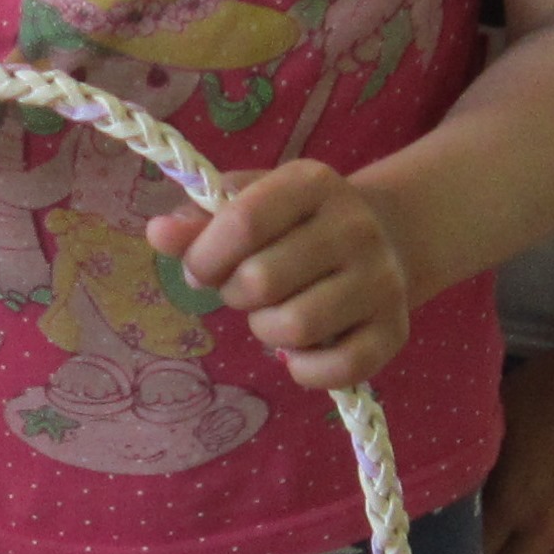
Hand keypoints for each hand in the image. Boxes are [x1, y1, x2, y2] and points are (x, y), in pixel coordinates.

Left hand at [146, 161, 409, 390]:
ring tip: (272, 314)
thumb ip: (199, 220)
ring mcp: (382, 280)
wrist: (383, 238)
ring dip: (265, 330)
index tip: (200, 268)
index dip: (205, 255)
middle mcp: (355, 227)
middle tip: (244, 290)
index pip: (242, 222)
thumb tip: (157, 234)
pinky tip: (300, 349)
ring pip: (296, 327)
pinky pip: (337, 369)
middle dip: (235, 294)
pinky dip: (304, 369)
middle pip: (262, 280)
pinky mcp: (395, 331)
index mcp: (313, 183)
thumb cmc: (294, 223)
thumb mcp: (248, 203)